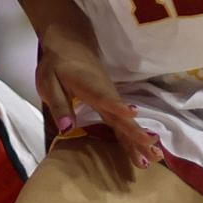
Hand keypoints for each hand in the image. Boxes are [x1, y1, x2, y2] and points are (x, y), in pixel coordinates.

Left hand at [36, 27, 164, 173]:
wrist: (70, 45)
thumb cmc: (57, 65)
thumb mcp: (48, 84)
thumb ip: (59, 105)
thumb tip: (67, 129)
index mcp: (91, 88)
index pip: (106, 99)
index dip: (118, 108)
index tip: (132, 115)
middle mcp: (107, 95)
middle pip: (123, 118)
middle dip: (137, 135)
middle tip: (152, 153)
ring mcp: (112, 99)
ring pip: (127, 122)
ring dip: (140, 140)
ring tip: (154, 157)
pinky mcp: (113, 103)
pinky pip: (124, 122)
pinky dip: (134, 136)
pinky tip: (143, 148)